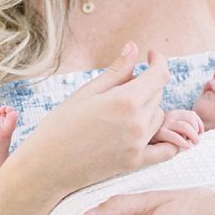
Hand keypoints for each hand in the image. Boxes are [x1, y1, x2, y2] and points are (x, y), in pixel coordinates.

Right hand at [12, 42, 178, 197]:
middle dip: (147, 84)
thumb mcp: (87, 92)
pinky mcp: (136, 163)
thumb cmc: (60, 125)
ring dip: (149, 108)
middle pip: (157, 95)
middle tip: (122, 85)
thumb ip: (116, 70)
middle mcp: (138, 123)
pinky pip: (165, 151)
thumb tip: (134, 47)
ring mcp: (139, 145)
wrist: (46, 166)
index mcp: (126, 100)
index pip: (159, 75)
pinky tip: (160, 131)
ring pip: (159, 117)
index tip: (151, 55)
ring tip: (123, 109)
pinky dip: (168, 140)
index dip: (159, 60)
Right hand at [150, 109, 203, 150]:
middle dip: (196, 131)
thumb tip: (199, 134)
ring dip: (193, 136)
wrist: (142, 140)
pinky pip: (174, 136)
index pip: (192, 114)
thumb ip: (184, 129)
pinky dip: (183, 142)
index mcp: (174, 114)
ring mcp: (164, 124)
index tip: (200, 134)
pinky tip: (186, 147)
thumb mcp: (174, 130)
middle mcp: (169, 116)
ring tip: (194, 144)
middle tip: (196, 141)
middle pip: (190, 118)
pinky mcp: (159, 133)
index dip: (199, 124)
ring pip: (185, 126)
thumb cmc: (161, 138)